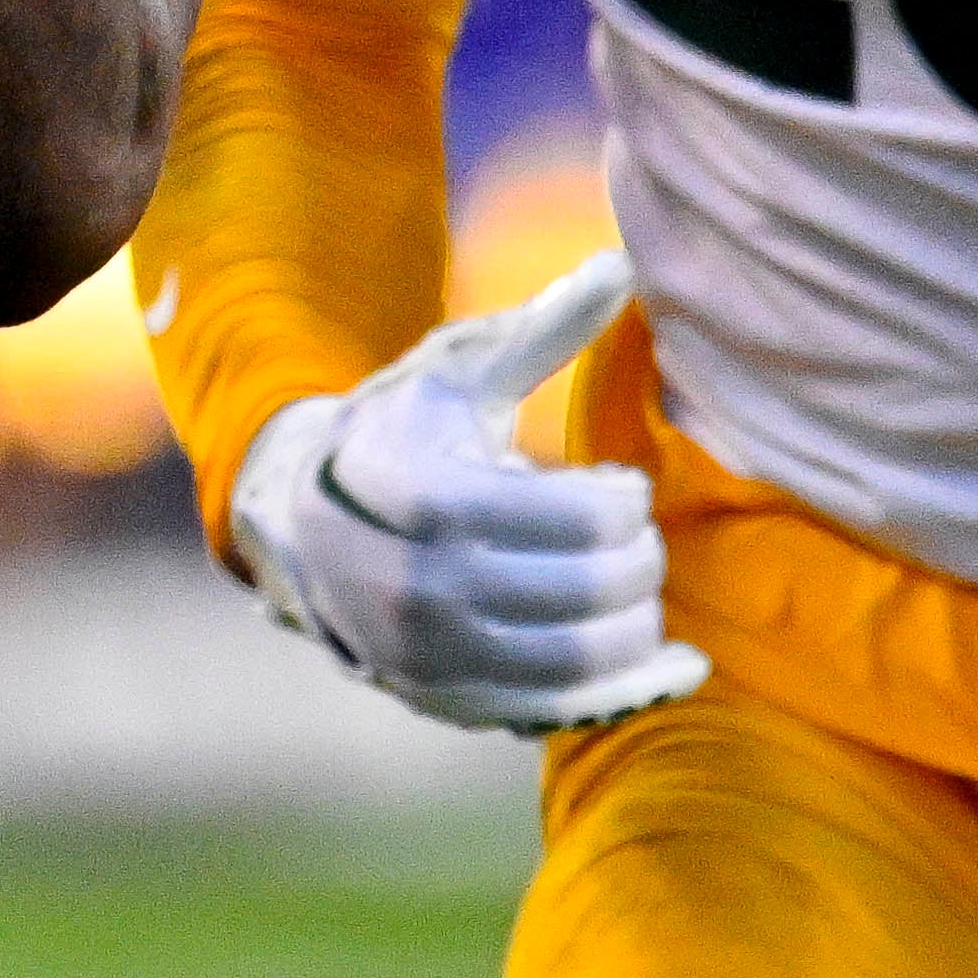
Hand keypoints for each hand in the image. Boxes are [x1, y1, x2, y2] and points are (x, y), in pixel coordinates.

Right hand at [224, 252, 704, 734]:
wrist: (297, 522)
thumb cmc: (398, 432)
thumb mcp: (457, 371)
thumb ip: (542, 328)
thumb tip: (621, 263)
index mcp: (425, 494)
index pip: (579, 516)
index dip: (625, 501)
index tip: (623, 486)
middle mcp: (418, 586)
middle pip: (589, 589)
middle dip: (640, 560)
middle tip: (638, 536)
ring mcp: (427, 655)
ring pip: (579, 660)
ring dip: (638, 625)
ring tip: (640, 586)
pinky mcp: (442, 701)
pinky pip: (554, 713)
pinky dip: (627, 694)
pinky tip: (680, 670)